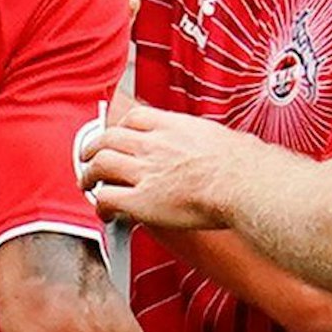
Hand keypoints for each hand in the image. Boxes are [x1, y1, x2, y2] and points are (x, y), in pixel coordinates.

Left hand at [81, 104, 247, 229]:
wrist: (243, 184)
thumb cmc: (243, 166)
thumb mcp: (220, 137)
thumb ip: (206, 141)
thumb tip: (221, 148)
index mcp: (173, 127)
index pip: (134, 118)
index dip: (120, 128)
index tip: (118, 135)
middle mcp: (152, 145)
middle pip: (108, 138)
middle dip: (93, 148)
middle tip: (89, 156)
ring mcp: (144, 171)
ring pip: (100, 165)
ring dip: (88, 175)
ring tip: (88, 184)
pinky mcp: (140, 200)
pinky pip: (107, 198)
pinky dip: (101, 205)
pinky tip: (106, 213)